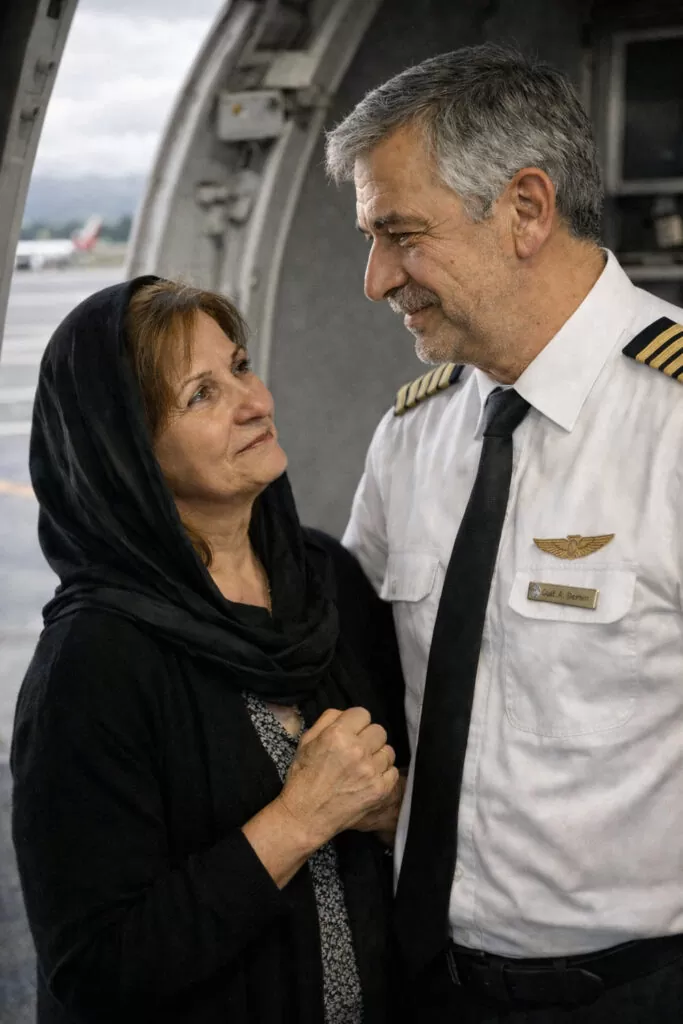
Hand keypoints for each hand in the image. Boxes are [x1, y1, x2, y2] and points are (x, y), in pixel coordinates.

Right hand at [276, 707, 397, 850]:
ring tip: (363, 767)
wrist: (306, 816)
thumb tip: (346, 713)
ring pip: (388, 750)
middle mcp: (357, 750)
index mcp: (338, 734)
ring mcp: (371, 770)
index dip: (356, 723)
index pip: (363, 713)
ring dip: (377, 756)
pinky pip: (392, 771)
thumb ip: (328, 720)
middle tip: (357, 750)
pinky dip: (383, 774)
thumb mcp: (306, 741)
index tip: (351, 733)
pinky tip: (368, 780)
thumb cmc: (303, 778)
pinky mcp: (380, 789)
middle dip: (368, 738)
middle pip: (379, 730)